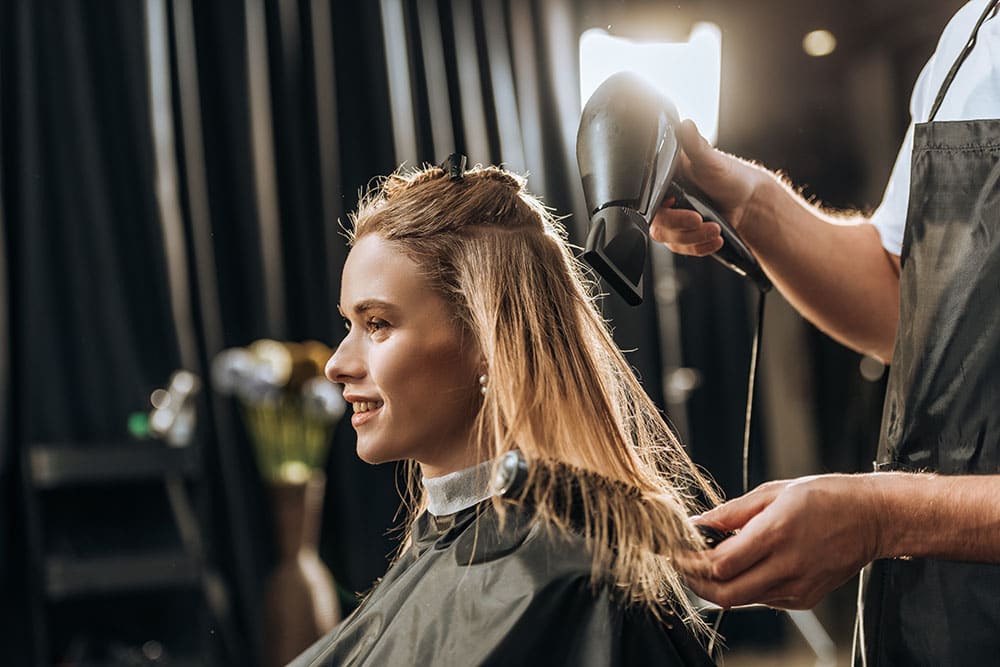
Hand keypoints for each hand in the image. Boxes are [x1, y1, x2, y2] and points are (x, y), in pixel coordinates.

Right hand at [650, 119, 770, 255]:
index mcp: (663, 180)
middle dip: (681, 227)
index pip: (646, 200)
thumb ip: (694, 145)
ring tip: (714, 229)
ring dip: (694, 239)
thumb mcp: (709, 158)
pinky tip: (714, 239)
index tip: (674, 204)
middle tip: (699, 220)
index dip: (660, 208)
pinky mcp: (685, 234)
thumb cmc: (728, 175)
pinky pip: (684, 249)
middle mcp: (665, 201)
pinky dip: (700, 247)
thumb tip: (685, 125)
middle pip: (657, 225)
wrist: (748, 200)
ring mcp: (674, 219)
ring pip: (670, 240)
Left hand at [676, 475, 882, 609]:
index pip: (720, 564)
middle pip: (726, 594)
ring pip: (742, 600)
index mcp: (776, 534)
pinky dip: (745, 587)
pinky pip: (763, 599)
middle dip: (697, 585)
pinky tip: (744, 568)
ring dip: (719, 587)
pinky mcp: (805, 598)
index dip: (692, 562)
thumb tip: (700, 523)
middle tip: (685, 568)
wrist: (872, 518)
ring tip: (709, 565)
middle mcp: (787, 565)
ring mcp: (797, 586)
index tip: (678, 552)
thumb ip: (732, 512)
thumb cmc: (825, 497)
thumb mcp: (774, 492)